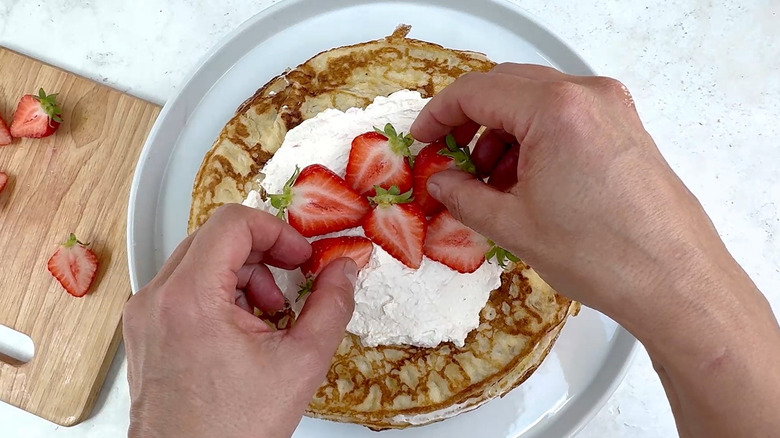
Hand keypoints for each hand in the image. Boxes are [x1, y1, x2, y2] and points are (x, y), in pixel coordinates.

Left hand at [123, 204, 356, 437]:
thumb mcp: (300, 363)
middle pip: (215, 238)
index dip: (277, 231)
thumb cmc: (233, 429)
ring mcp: (145, 314)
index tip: (300, 257)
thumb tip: (345, 270)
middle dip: (262, 255)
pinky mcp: (145, 330)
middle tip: (291, 283)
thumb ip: (331, 306)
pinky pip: (185, 288)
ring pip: (199, 261)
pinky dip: (220, 295)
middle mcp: (158, 297)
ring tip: (268, 316)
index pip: (233, 222)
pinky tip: (243, 331)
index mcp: (191, 297)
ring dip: (243, 276)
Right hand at [412, 63, 756, 326]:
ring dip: (502, 133)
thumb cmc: (603, 255)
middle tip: (448, 159)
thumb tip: (439, 182)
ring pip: (536, 102)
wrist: (676, 282)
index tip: (423, 141)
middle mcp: (587, 95)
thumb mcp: (514, 226)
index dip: (438, 115)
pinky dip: (535, 140)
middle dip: (470, 122)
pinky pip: (565, 117)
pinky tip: (525, 182)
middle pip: (507, 87)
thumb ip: (463, 196)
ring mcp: (612, 109)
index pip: (476, 91)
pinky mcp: (625, 128)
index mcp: (555, 110)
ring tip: (489, 182)